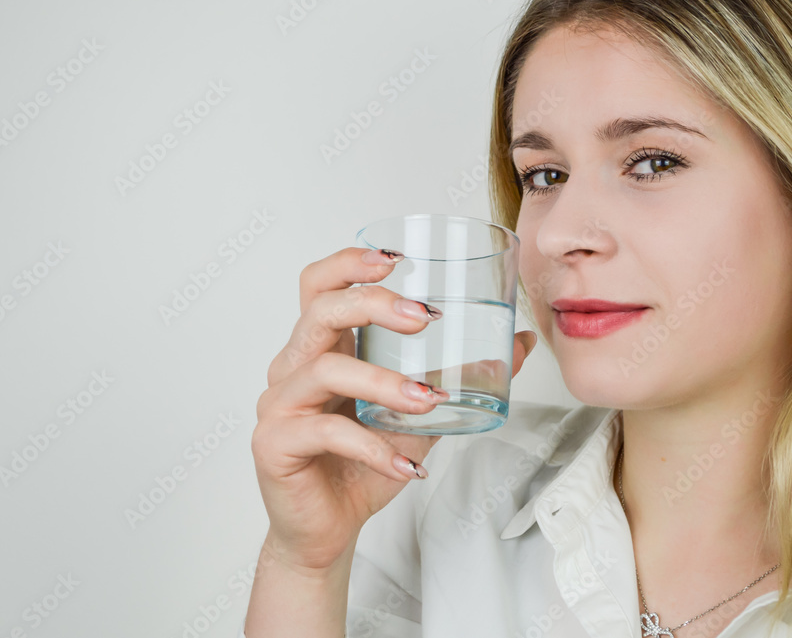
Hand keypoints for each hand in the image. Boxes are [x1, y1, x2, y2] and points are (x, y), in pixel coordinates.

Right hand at [251, 246, 537, 573]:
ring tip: (428, 401)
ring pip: (324, 370)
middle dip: (373, 306)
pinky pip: (325, 432)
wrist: (329, 531)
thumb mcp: (419, 416)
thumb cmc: (362, 466)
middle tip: (424, 318)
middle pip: (319, 311)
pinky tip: (404, 465)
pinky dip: (372, 446)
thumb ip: (457, 380)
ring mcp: (278, 404)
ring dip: (383, 382)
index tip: (396, 260)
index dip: (349, 264)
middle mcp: (292, 368)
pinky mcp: (273, 443)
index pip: (319, 286)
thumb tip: (518, 344)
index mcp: (320, 349)